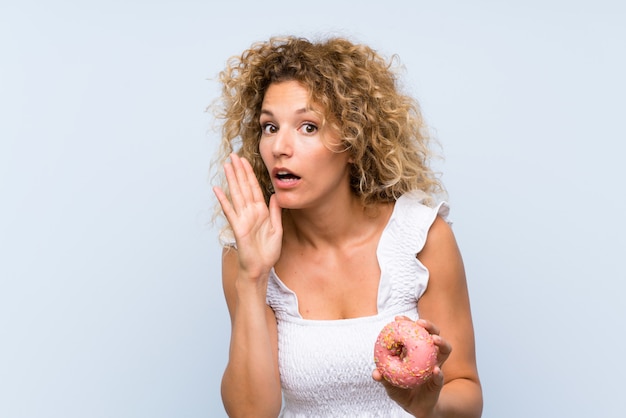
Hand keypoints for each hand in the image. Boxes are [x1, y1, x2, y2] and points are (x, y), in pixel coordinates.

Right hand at [213, 153, 282, 278]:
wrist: (260, 269)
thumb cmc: (267, 252)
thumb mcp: (277, 229)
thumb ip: (276, 212)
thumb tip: (275, 195)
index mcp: (261, 212)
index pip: (254, 188)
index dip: (250, 174)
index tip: (246, 161)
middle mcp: (250, 212)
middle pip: (244, 187)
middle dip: (239, 171)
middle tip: (234, 155)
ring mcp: (243, 219)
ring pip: (236, 195)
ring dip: (231, 180)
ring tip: (226, 166)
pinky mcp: (238, 228)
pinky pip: (230, 211)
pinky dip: (223, 200)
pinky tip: (217, 189)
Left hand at [372, 317, 451, 416]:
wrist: (415, 407)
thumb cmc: (401, 390)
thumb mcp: (389, 383)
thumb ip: (383, 377)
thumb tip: (376, 373)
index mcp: (414, 351)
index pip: (413, 333)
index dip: (407, 323)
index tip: (398, 318)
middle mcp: (427, 355)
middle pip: (432, 334)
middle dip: (428, 325)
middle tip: (420, 323)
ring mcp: (436, 366)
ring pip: (444, 350)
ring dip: (441, 342)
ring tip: (434, 340)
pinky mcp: (439, 381)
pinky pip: (441, 376)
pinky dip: (439, 373)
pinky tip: (435, 370)